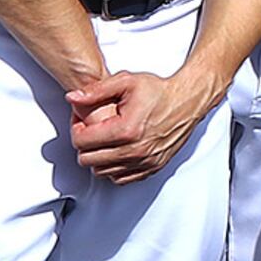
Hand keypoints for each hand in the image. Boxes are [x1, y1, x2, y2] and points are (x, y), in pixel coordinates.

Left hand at [65, 65, 221, 180]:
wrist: (187, 101)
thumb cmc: (160, 92)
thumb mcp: (126, 82)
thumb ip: (96, 90)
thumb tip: (73, 98)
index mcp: (126, 130)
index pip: (82, 141)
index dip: (76, 128)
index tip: (81, 121)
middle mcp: (135, 150)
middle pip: (88, 160)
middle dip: (84, 144)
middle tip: (90, 130)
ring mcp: (144, 161)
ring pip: (101, 172)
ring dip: (97, 156)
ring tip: (103, 139)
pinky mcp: (151, 167)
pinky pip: (120, 178)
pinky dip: (113, 167)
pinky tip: (116, 150)